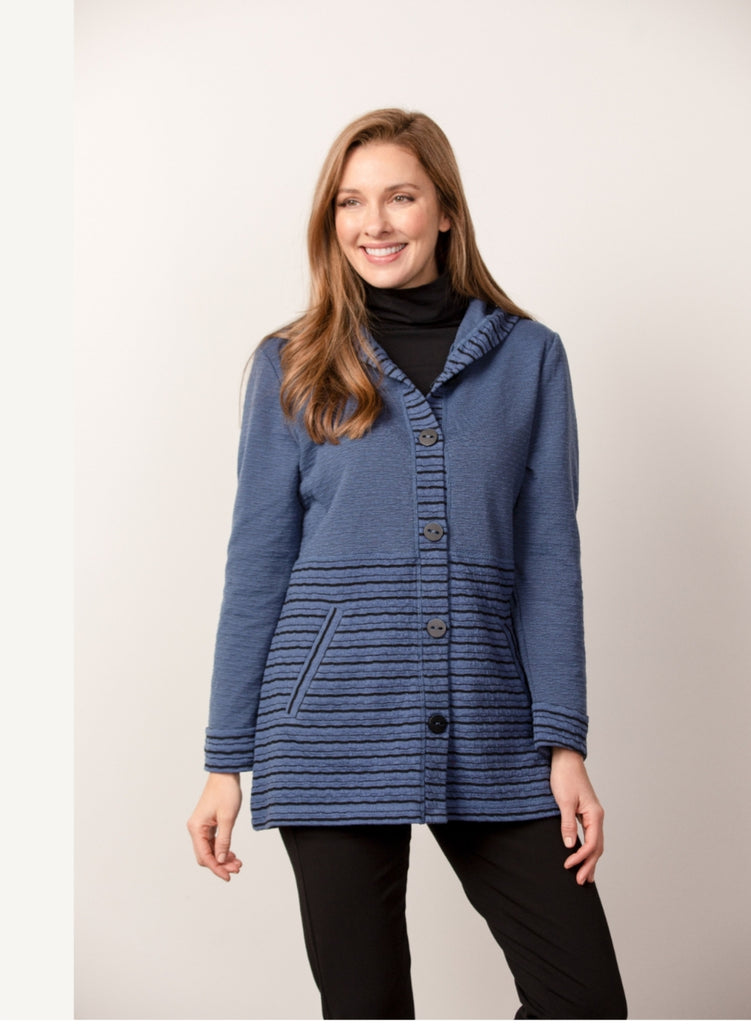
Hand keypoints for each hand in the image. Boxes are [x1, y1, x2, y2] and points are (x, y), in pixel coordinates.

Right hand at [187, 772, 243, 881]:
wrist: (225, 774)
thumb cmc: (226, 792)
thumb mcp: (228, 818)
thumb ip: (224, 841)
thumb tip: (221, 860)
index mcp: (196, 828)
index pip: (205, 856)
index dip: (217, 868)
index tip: (229, 876)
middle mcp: (196, 828)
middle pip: (206, 855)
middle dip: (221, 864)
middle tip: (238, 868)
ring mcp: (201, 827)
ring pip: (210, 850)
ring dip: (222, 858)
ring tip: (238, 862)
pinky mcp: (208, 824)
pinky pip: (212, 842)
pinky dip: (222, 849)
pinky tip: (232, 853)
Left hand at [549, 748, 603, 884]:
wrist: (565, 759)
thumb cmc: (564, 777)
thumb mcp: (564, 801)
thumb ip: (567, 824)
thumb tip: (569, 845)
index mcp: (594, 815)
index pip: (592, 844)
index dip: (581, 858)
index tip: (568, 866)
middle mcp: (597, 816)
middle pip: (597, 847)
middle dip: (590, 865)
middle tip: (582, 882)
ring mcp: (592, 815)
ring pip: (595, 843)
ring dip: (591, 860)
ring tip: (586, 877)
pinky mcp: (586, 813)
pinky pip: (590, 835)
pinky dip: (588, 849)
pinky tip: (583, 856)